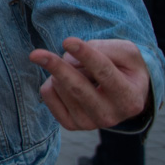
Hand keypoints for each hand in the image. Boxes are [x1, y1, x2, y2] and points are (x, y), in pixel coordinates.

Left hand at [29, 37, 152, 130]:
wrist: (123, 95)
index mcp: (129, 99)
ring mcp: (89, 123)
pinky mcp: (70, 124)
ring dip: (62, 69)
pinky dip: (52, 81)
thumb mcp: (127, 53)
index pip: (104, 73)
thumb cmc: (125, 69)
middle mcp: (110, 116)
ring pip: (60, 87)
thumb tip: (68, 58)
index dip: (86, 55)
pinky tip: (67, 81)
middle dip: (56, 67)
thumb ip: (105, 50)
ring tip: (79, 70)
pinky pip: (48, 95)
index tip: (67, 41)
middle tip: (35, 54)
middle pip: (77, 87)